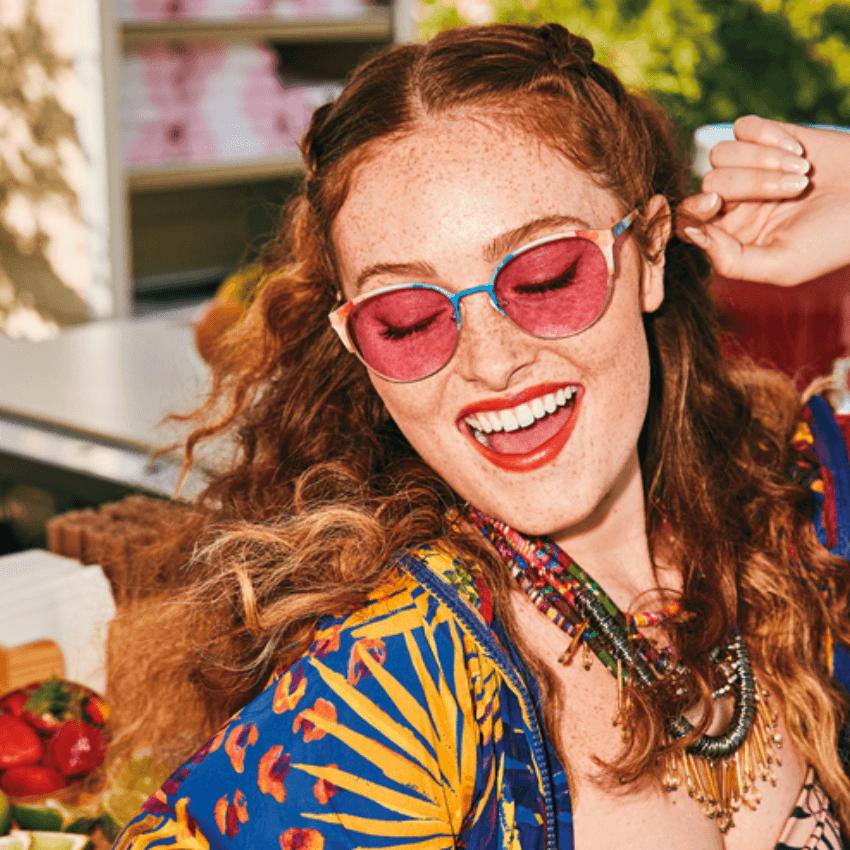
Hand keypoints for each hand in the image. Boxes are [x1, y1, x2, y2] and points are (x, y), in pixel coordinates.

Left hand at [677, 115, 849, 285]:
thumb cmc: (833, 241)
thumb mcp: (782, 264)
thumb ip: (731, 260)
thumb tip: (692, 235)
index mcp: (729, 237)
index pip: (687, 220)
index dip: (692, 209)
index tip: (714, 204)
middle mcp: (732, 203)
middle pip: (709, 182)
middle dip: (751, 183)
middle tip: (797, 188)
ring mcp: (748, 168)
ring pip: (721, 153)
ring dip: (764, 159)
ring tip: (803, 172)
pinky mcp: (768, 137)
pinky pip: (743, 127)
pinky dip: (768, 135)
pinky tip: (799, 149)